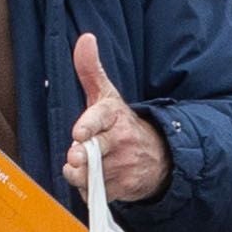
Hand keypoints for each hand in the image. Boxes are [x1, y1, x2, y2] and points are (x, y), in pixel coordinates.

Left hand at [65, 33, 169, 207]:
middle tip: (74, 159)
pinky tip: (95, 180)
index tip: (79, 134)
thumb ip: (90, 70)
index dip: (89, 126)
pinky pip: (96, 193)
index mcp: (113, 115)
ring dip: (79, 175)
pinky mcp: (124, 188)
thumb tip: (85, 38)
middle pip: (94, 153)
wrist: (158, 157)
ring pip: (90, 176)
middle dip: (82, 159)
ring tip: (82, 167)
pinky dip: (89, 190)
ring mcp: (124, 166)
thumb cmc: (121, 124)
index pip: (100, 118)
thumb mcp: (107, 96)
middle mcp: (120, 140)